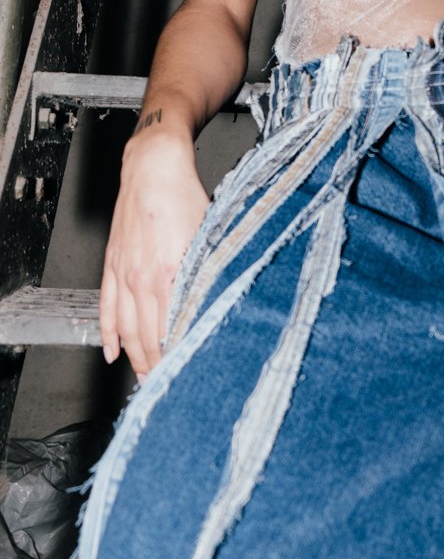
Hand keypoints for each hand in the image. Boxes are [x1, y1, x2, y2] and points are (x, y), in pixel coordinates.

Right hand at [100, 132, 208, 378]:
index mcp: (172, 273)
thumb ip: (212, 272)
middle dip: (158, 367)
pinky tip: (112, 352)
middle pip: (149, 337)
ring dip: (135, 358)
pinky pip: (107, 308)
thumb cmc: (186, 196)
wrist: (153, 168)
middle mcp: (144, 278)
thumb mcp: (210, 236)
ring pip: (127, 329)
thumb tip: (221, 302)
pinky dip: (109, 333)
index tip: (188, 375)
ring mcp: (124, 273)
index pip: (174, 329)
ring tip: (145, 379)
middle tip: (167, 389)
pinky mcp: (113, 265)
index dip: (180, 355)